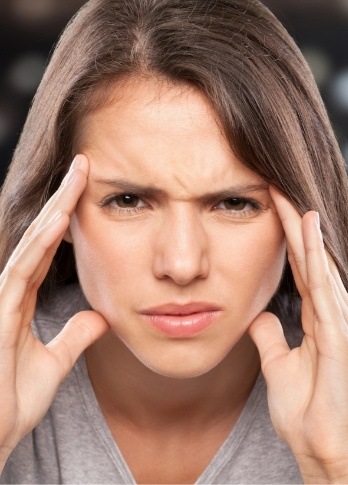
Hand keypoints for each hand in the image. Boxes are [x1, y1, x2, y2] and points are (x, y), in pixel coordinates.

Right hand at [0, 154, 108, 469]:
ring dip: (54, 211)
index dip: (66, 219)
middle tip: (84, 166)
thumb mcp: (54, 363)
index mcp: (23, 300)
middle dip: (62, 201)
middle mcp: (10, 292)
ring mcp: (1, 300)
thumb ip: (75, 336)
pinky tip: (57, 222)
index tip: (86, 191)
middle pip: (40, 237)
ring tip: (76, 179)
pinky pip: (21, 272)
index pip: (48, 249)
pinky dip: (39, 245)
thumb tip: (100, 317)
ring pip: (30, 246)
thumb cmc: (11, 402)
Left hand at [248, 186, 347, 483]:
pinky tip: (308, 231)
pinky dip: (316, 257)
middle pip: (310, 260)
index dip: (286, 240)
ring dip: (304, 231)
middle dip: (294, 225)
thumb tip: (257, 317)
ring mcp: (340, 323)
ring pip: (320, 266)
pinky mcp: (341, 335)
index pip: (299, 269)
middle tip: (275, 190)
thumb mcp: (279, 367)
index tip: (270, 211)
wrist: (324, 449)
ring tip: (289, 199)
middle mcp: (332, 315)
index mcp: (317, 320)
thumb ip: (269, 339)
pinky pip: (324, 287)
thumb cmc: (309, 412)